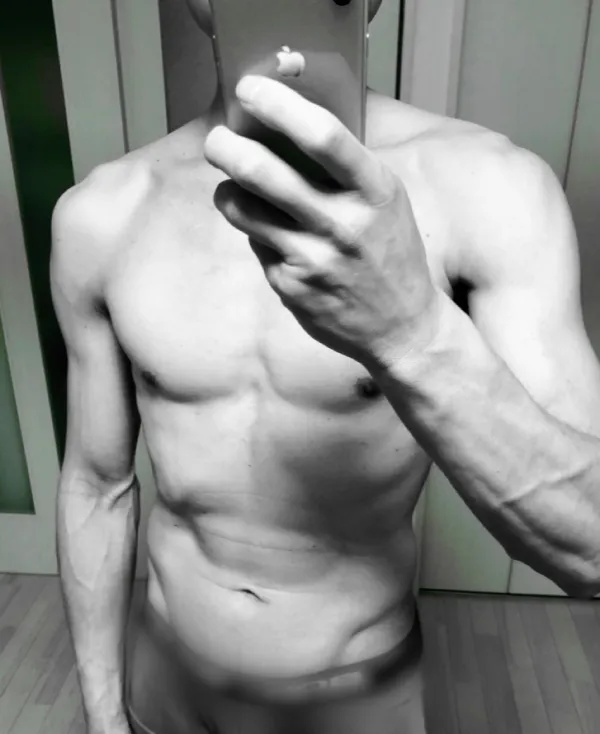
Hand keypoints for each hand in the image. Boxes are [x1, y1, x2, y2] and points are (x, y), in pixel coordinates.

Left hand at [203, 75, 443, 370]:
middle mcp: (343, 225)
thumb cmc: (392, 255)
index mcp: (375, 192)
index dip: (279, 106)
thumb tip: (284, 130)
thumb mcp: (386, 201)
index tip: (249, 90)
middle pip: (264, 173)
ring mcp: (314, 259)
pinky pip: (256, 244)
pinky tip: (277, 239)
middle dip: (227, 148)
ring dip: (229, 192)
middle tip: (216, 140)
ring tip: (233, 188)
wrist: (402, 327)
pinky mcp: (290, 286)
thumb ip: (345, 169)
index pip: (323, 136)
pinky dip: (256, 233)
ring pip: (244, 210)